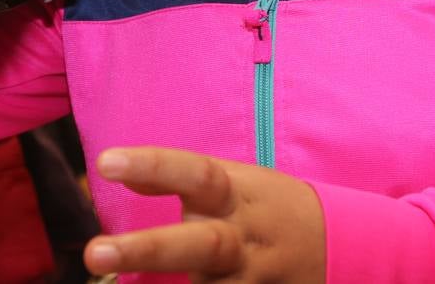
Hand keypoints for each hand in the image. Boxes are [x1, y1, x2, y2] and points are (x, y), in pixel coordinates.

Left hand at [83, 146, 325, 282]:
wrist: (340, 245)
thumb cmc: (268, 208)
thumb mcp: (233, 181)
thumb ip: (178, 178)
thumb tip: (112, 165)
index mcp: (238, 195)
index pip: (194, 173)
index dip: (153, 166)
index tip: (106, 162)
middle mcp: (244, 238)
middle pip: (199, 244)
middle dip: (147, 250)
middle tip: (94, 254)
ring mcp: (253, 277)